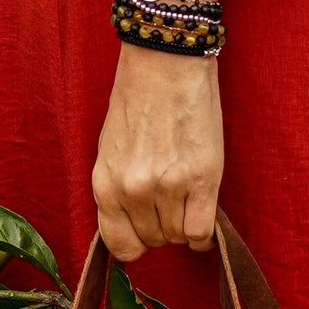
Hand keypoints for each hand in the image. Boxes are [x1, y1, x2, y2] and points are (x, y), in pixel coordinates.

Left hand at [92, 45, 224, 262]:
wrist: (165, 63)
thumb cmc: (137, 101)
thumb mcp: (110, 151)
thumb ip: (118, 191)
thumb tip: (132, 224)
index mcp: (105, 185)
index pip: (120, 245)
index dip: (137, 242)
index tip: (146, 232)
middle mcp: (133, 191)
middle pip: (155, 240)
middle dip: (163, 227)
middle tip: (170, 202)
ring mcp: (167, 186)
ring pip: (179, 235)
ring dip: (184, 223)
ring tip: (186, 197)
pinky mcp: (201, 178)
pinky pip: (202, 231)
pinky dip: (204, 234)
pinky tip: (202, 214)